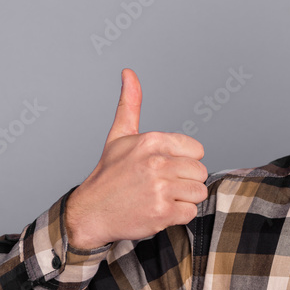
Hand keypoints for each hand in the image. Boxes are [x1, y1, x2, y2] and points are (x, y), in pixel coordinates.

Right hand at [65, 69, 208, 249]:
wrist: (89, 213)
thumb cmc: (109, 175)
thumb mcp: (119, 136)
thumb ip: (131, 104)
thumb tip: (129, 72)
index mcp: (151, 141)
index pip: (197, 150)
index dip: (183, 161)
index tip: (163, 168)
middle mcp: (156, 162)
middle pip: (200, 172)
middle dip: (184, 181)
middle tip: (159, 186)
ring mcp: (160, 188)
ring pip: (198, 192)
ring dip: (182, 200)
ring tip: (158, 198)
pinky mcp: (162, 212)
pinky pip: (191, 213)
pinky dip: (177, 217)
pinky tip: (157, 211)